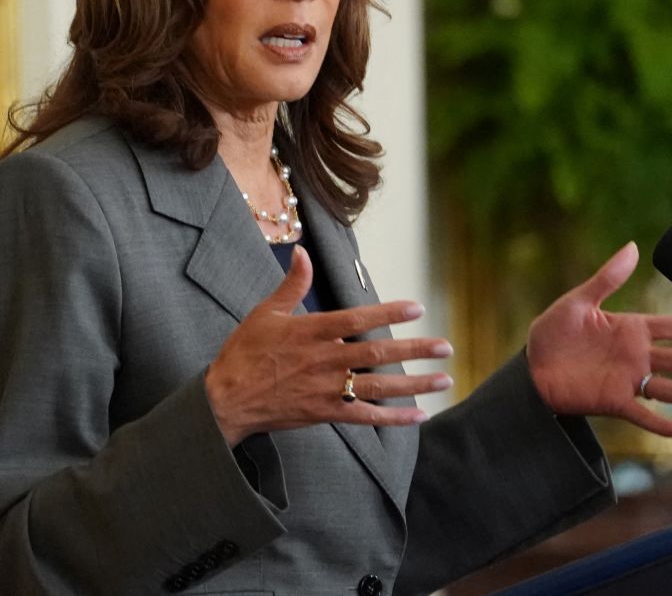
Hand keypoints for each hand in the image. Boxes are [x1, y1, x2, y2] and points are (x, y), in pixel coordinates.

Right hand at [205, 246, 453, 446]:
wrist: (225, 400)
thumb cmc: (244, 353)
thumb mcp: (265, 313)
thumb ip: (292, 285)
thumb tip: (303, 253)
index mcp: (312, 332)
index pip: (357, 319)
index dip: (389, 312)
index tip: (417, 307)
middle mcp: (324, 360)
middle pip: (378, 354)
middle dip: (415, 350)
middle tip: (445, 347)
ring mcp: (326, 389)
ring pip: (379, 386)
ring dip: (415, 384)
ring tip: (444, 379)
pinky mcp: (325, 413)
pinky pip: (365, 417)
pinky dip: (393, 418)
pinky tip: (418, 416)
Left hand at [526, 241, 671, 436]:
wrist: (530, 368)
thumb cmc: (552, 333)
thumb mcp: (578, 301)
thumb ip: (607, 277)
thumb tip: (632, 247)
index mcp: (631, 329)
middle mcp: (635, 356)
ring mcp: (627, 381)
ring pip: (668, 389)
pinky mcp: (613, 401)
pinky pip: (641, 415)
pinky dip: (659, 424)